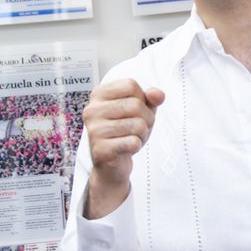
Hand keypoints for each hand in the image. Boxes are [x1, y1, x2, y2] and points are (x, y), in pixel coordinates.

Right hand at [82, 79, 164, 218]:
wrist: (112, 164)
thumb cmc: (125, 132)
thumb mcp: (140, 110)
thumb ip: (150, 98)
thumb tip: (158, 94)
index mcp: (98, 94)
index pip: (131, 85)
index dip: (142, 98)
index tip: (136, 110)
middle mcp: (92, 110)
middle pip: (135, 105)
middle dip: (147, 118)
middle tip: (139, 128)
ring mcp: (94, 130)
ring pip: (138, 124)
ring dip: (143, 134)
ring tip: (132, 138)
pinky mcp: (100, 149)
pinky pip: (133, 142)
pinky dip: (137, 146)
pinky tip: (127, 148)